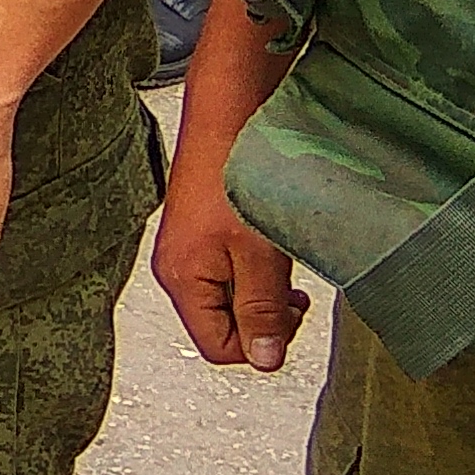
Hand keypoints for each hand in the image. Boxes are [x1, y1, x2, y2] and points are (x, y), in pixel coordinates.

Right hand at [156, 0, 305, 368]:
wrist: (229, 115)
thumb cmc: (237, 176)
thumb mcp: (257, 255)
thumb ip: (261, 311)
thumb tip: (263, 359)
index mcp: (184, 280)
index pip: (220, 347)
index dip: (260, 344)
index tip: (288, 315)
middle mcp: (180, 269)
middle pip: (224, 324)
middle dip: (263, 318)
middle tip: (294, 295)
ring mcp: (190, 249)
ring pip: (231, 296)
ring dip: (264, 292)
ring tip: (284, 265)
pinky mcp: (204, 230)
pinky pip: (232, 269)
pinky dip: (258, 267)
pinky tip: (273, 245)